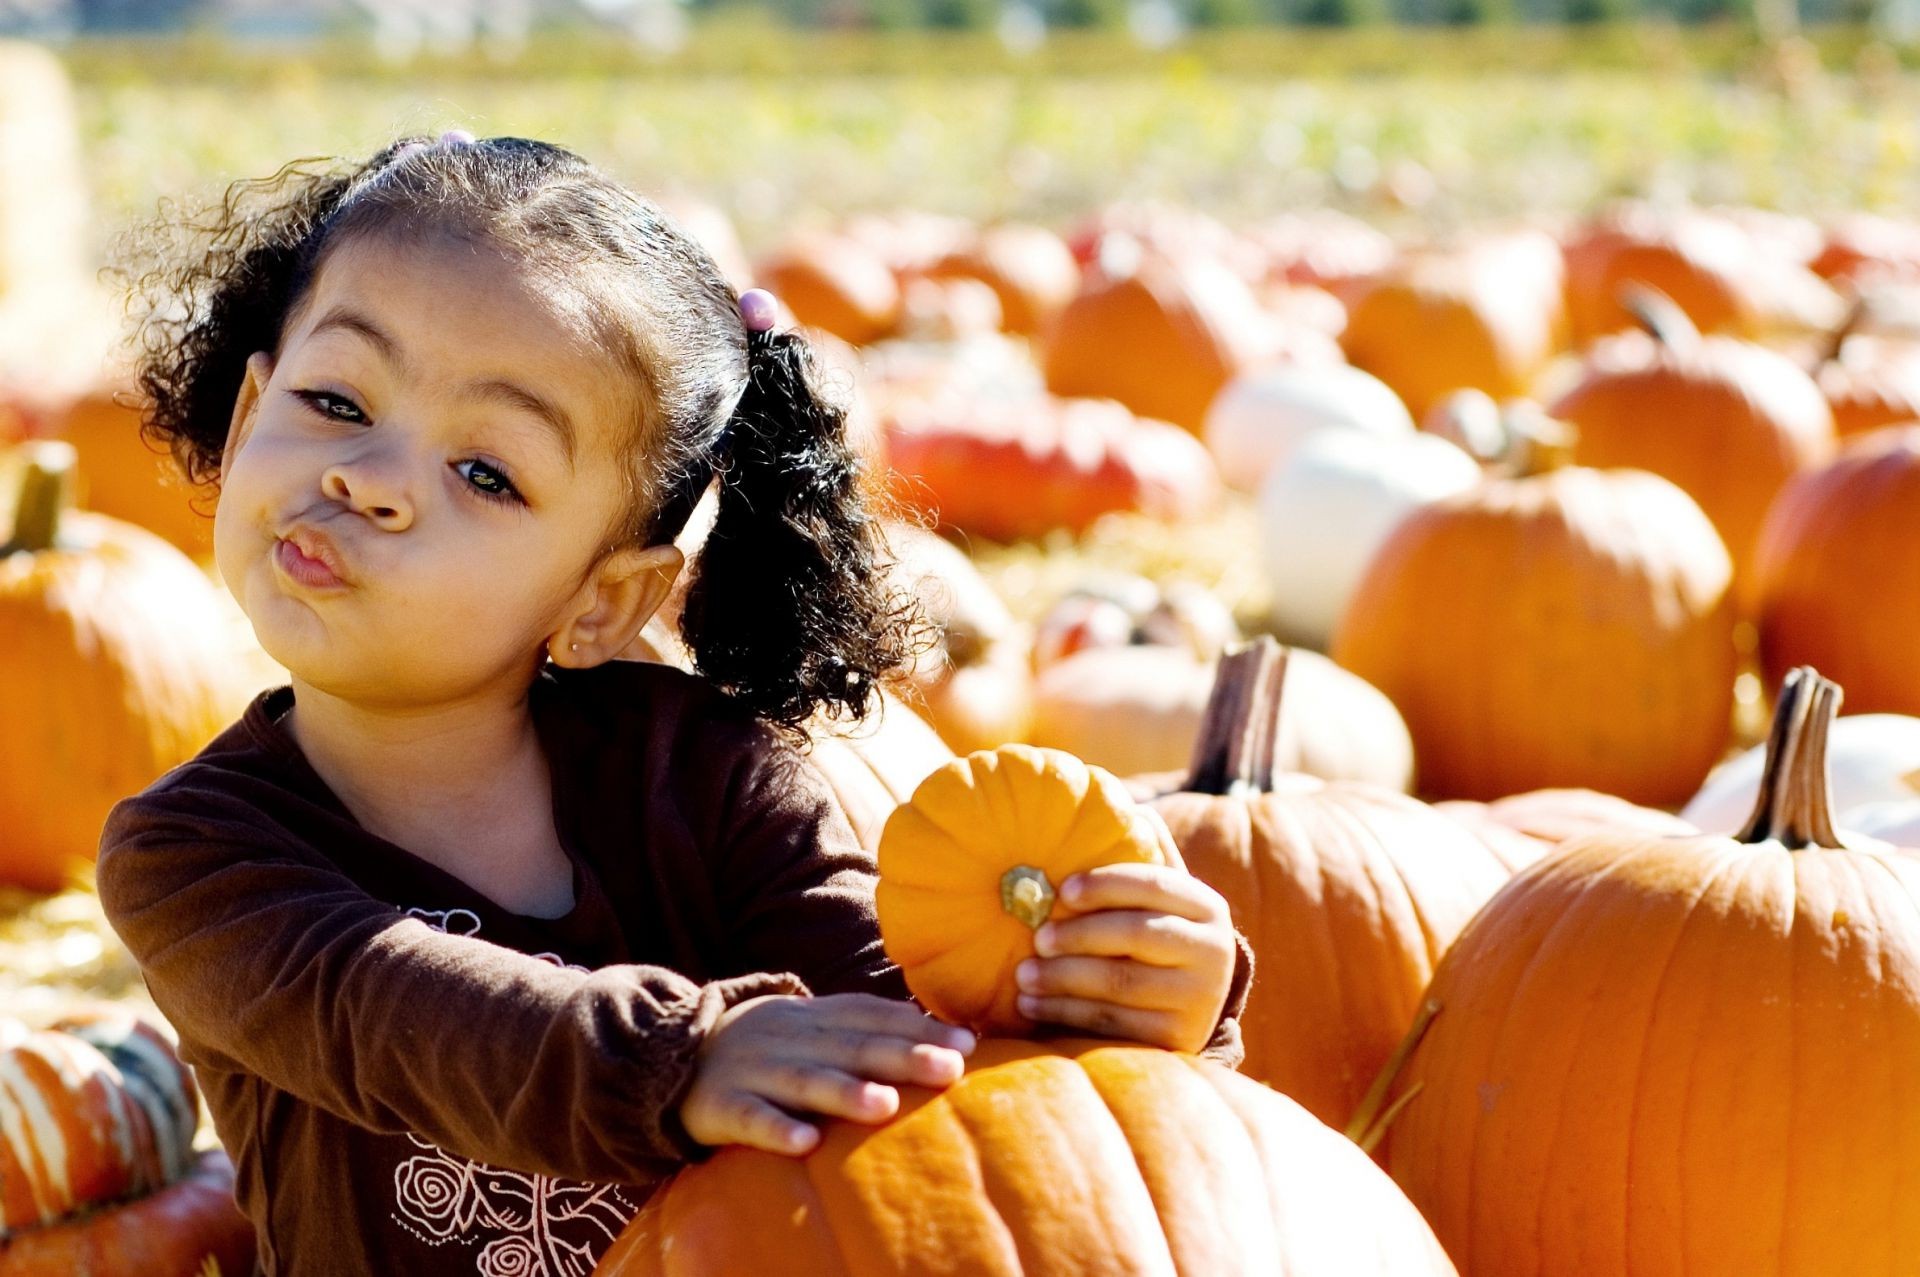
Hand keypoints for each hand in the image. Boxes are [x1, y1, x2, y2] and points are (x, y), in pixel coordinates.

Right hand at [680, 993, 974, 1156]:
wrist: (675, 1052)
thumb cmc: (773, 1047)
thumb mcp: (815, 1026)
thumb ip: (869, 1028)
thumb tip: (946, 1034)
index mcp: (815, 1016)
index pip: (873, 1017)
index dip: (919, 1028)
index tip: (967, 1044)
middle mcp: (790, 1037)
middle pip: (850, 1046)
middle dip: (901, 1056)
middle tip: (948, 1069)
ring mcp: (755, 1070)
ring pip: (804, 1080)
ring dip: (844, 1092)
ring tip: (884, 1105)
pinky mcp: (722, 1106)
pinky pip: (750, 1118)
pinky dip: (776, 1128)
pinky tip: (805, 1143)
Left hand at [1013, 864, 1236, 1054]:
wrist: (1192, 1008)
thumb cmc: (1160, 936)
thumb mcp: (1164, 899)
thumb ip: (1150, 854)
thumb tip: (1132, 806)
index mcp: (1207, 906)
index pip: (1154, 884)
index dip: (1106, 883)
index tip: (1062, 891)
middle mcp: (1213, 952)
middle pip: (1135, 935)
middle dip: (1078, 935)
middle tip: (1035, 937)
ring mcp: (1198, 999)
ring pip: (1120, 983)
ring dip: (1062, 978)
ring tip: (1022, 975)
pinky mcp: (1176, 1038)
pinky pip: (1113, 1023)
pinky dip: (1065, 1014)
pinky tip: (1032, 1005)